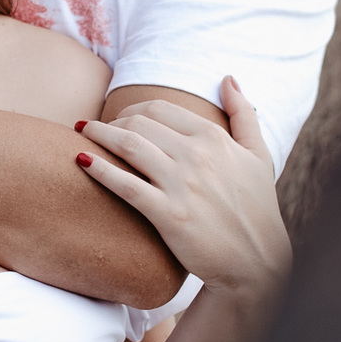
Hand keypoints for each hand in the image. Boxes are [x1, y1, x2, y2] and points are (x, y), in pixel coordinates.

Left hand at [75, 77, 291, 296]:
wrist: (256, 263)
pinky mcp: (168, 214)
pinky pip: (124, 185)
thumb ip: (244, 114)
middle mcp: (197, 155)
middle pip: (138, 123)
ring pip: (128, 145)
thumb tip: (229, 79)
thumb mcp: (259, 156)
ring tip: (81, 134)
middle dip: (111, 122)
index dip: (132, 110)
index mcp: (214, 138)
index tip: (120, 119)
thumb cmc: (257, 209)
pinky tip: (81, 160)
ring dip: (98, 135)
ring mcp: (181, 185)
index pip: (159, 109)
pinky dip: (99, 169)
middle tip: (96, 129)